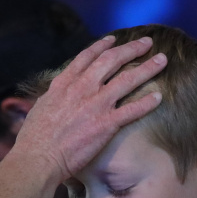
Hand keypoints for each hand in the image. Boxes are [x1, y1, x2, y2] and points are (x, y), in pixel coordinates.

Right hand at [14, 35, 166, 179]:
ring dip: (147, 68)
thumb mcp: (41, 107)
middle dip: (132, 49)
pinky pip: (132, 110)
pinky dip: (147, 103)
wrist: (38, 157)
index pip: (87, 57)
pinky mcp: (106, 124)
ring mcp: (96, 105)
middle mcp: (82, 88)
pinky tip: (159, 97)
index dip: (103, 46)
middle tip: (147, 43)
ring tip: (162, 61)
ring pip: (128, 80)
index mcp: (65, 83)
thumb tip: (56, 95)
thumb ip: (55, 97)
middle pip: (112, 61)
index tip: (114, 40)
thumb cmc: (35, 138)